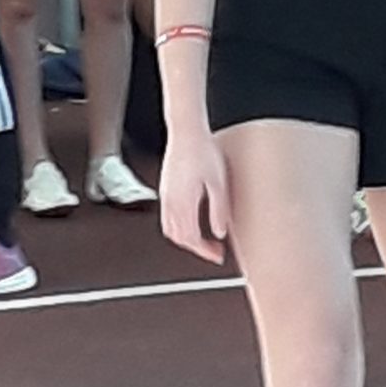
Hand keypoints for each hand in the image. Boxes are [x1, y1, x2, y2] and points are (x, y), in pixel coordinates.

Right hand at [159, 126, 230, 264]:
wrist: (186, 131)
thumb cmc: (204, 151)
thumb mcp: (218, 182)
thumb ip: (218, 209)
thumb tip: (219, 232)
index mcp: (184, 202)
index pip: (191, 238)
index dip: (205, 251)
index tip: (218, 255)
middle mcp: (171, 202)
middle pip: (179, 238)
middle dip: (197, 248)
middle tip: (214, 250)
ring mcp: (165, 196)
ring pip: (170, 230)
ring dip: (186, 240)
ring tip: (204, 240)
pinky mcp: (165, 190)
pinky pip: (167, 218)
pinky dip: (178, 228)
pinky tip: (191, 224)